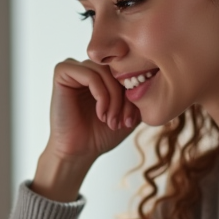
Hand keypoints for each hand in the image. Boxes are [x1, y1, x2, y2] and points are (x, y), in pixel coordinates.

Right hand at [32, 59, 140, 201]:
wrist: (79, 152)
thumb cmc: (102, 133)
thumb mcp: (130, 111)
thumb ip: (140, 92)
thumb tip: (156, 74)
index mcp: (104, 73)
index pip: (128, 68)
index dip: (135, 91)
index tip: (133, 119)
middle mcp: (89, 66)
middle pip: (117, 68)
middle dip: (125, 96)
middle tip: (123, 121)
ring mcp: (75, 68)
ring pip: (105, 71)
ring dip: (113, 98)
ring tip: (111, 120)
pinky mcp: (62, 72)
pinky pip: (89, 74)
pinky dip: (100, 95)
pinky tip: (100, 114)